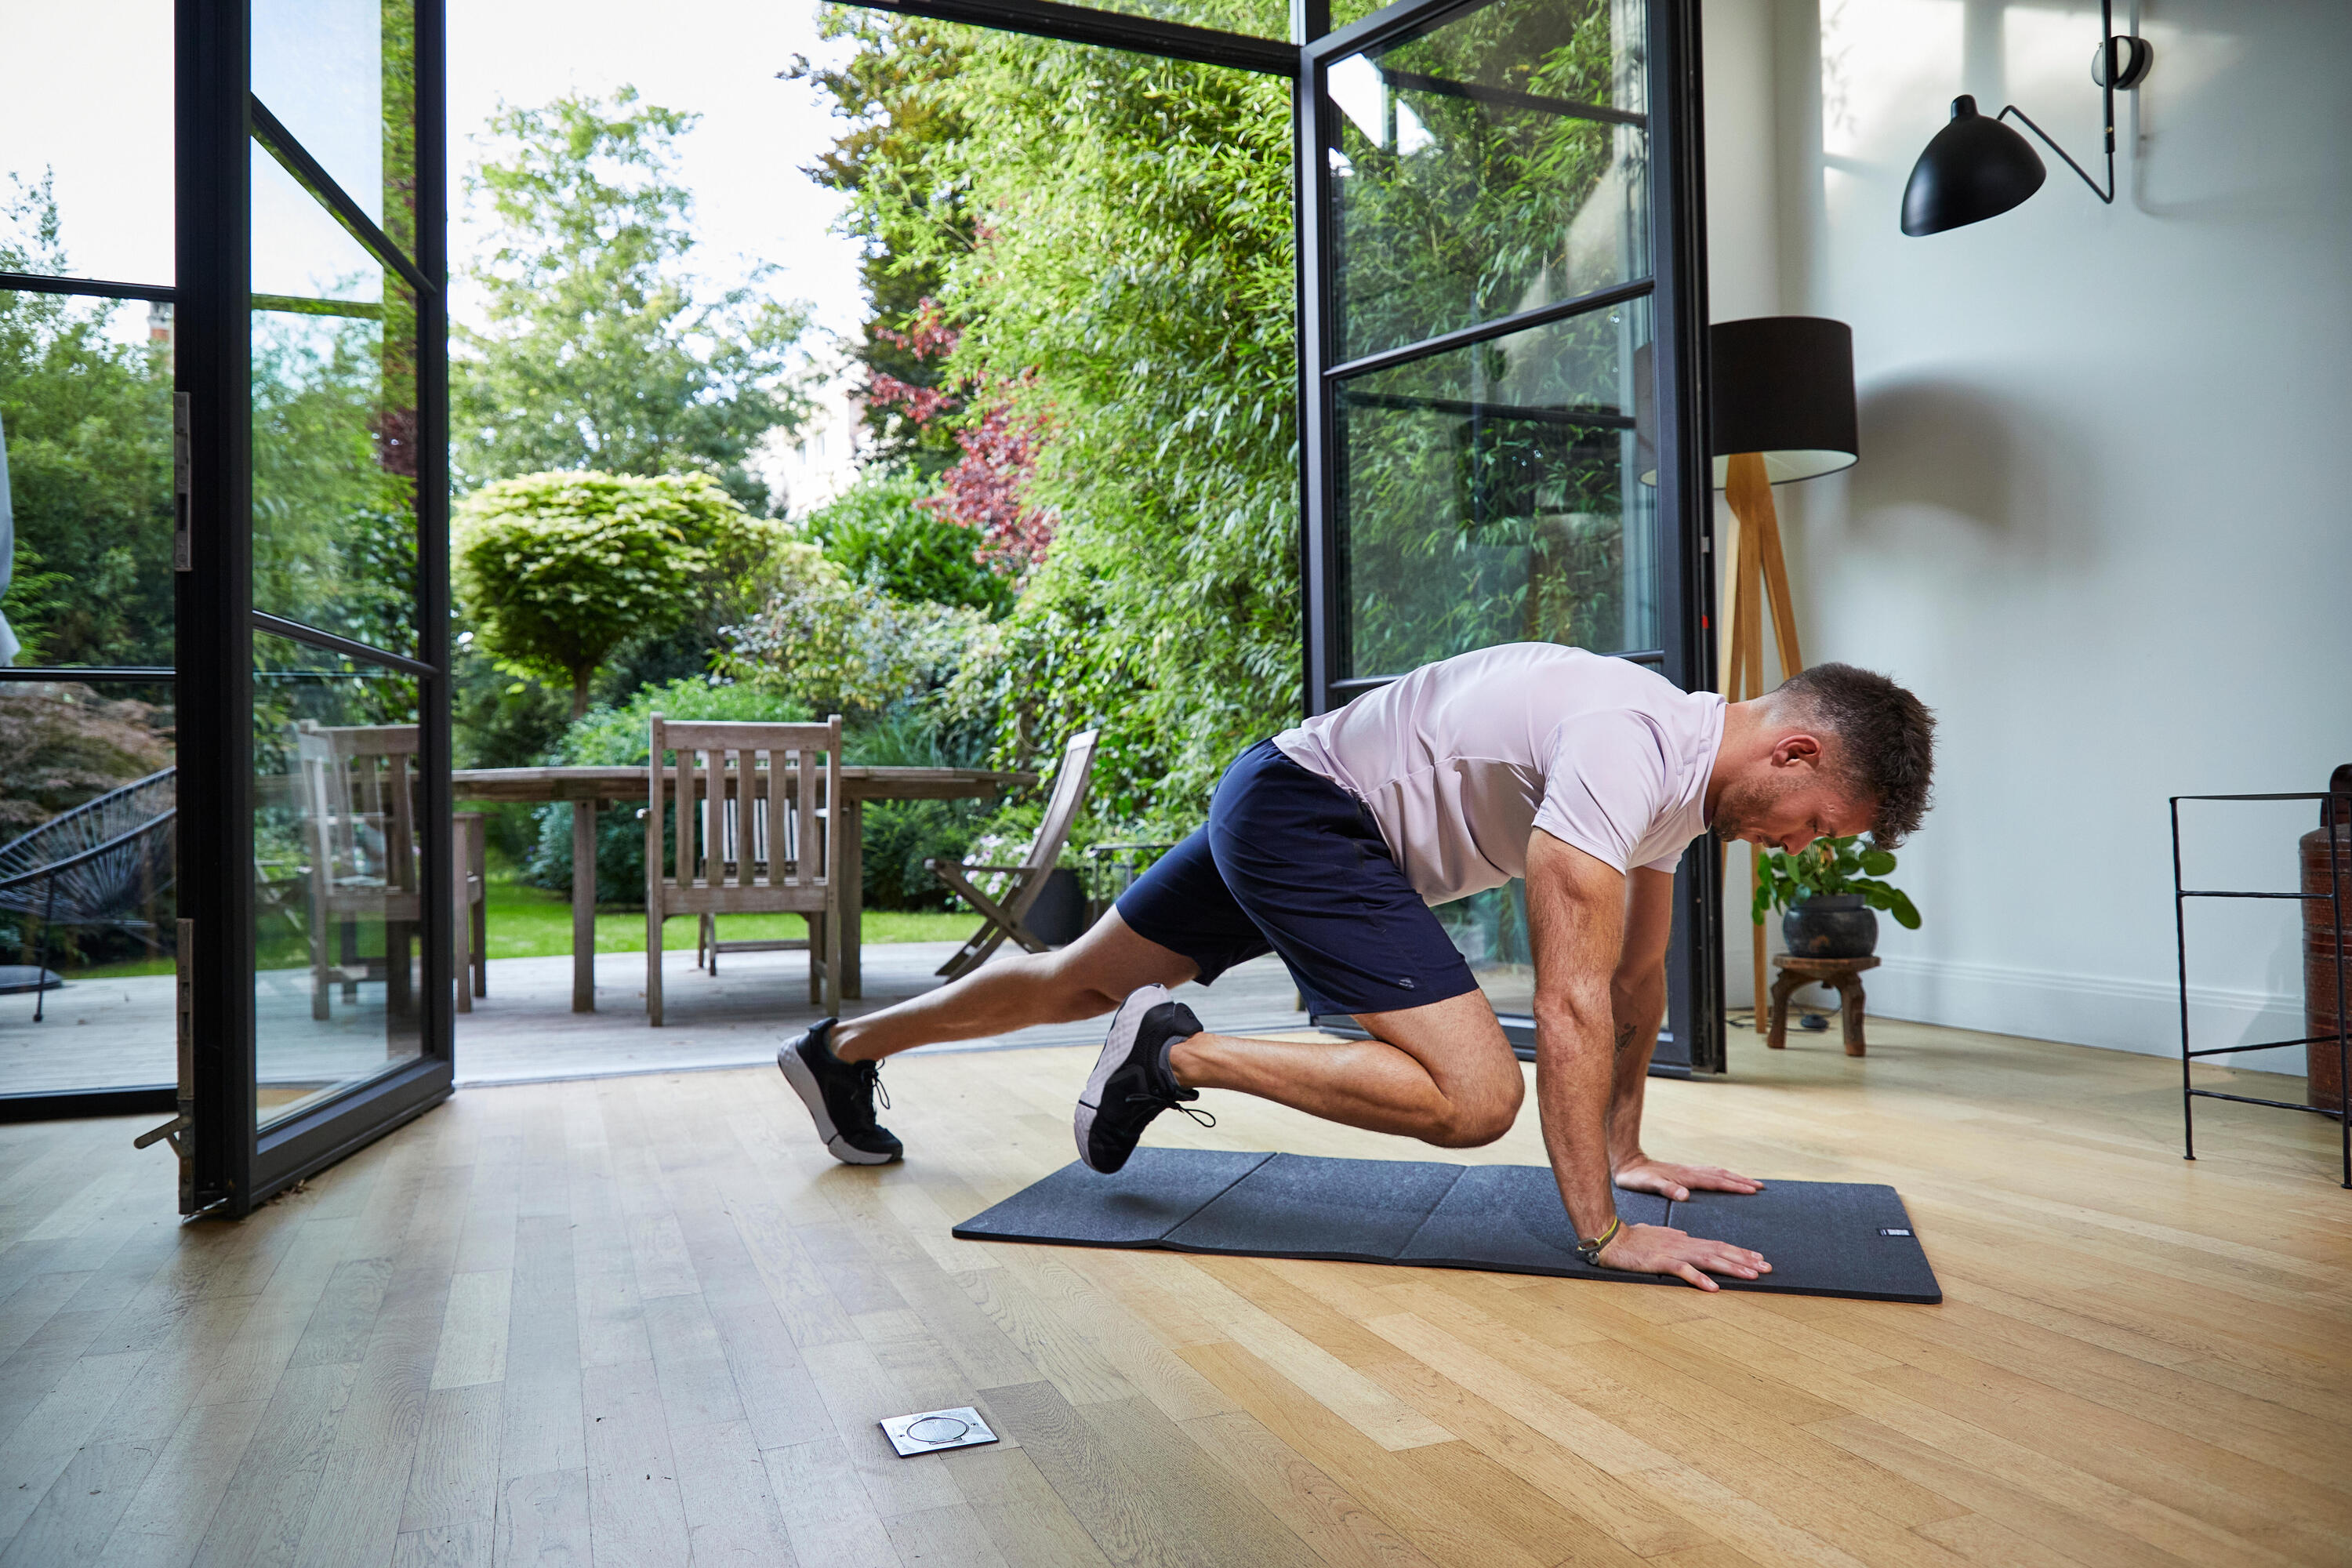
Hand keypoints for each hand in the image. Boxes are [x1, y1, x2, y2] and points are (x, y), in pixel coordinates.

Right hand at [1595, 1222, 1769, 1290]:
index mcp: (1684, 1239)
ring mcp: (1673, 1251)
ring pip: (1708, 1258)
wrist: (1610, 1237)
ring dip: (1731, 1267)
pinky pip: (1683, 1270)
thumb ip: (1673, 1236)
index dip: (1739, 1252)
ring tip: (1751, 1275)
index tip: (1758, 1258)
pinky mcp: (1659, 1261)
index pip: (1717, 1244)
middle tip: (1767, 1267)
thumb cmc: (1631, 1238)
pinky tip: (1713, 1288)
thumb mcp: (1657, 1234)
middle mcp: (1683, 1243)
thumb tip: (1685, 1235)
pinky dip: (1699, 1278)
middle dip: (1745, 1259)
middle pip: (1719, 1250)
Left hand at [1613, 1155, 1763, 1201]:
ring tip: (1749, 1182)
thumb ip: (1667, 1189)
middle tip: (1760, 1187)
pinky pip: (1708, 1172)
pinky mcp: (1682, 1172)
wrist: (1626, 1163)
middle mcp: (1690, 1172)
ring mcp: (1687, 1170)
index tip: (1752, 1190)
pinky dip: (1721, 1175)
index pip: (1716, 1182)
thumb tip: (1685, 1195)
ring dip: (1734, 1177)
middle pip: (1721, 1175)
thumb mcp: (1649, 1185)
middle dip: (1741, 1181)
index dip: (1735, 1186)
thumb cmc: (1636, 1178)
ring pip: (1716, 1172)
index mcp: (1686, 1177)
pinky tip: (1723, 1178)